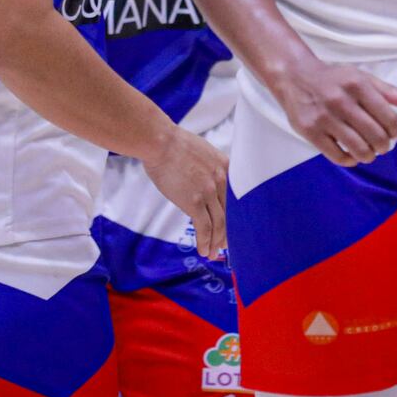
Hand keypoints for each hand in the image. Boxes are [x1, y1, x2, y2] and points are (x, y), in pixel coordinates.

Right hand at [145, 125, 230, 257]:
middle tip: (224, 245)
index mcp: (226, 167)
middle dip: (227, 233)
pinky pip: (204, 227)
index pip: (236, 198)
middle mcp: (222, 180)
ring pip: (219, 224)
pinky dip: (205, 242)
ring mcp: (209, 192)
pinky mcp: (194, 201)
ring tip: (213, 253)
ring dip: (217, 242)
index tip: (233, 226)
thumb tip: (205, 183)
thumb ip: (210, 169)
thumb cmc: (174, 144)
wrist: (160, 142)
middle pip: (231, 213)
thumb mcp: (203, 152)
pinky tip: (204, 251)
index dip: (236, 216)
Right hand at [272, 55, 396, 166]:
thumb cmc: (333, 78)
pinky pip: (337, 156)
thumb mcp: (360, 76)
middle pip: (375, 136)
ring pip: (358, 149)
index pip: (388, 117)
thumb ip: (387, 90)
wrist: (295, 77)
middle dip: (383, 146)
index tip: (391, 133)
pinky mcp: (310, 131)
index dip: (395, 131)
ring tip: (368, 153)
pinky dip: (349, 160)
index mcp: (358, 85)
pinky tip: (351, 155)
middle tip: (381, 146)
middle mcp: (341, 101)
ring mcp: (324, 118)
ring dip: (369, 155)